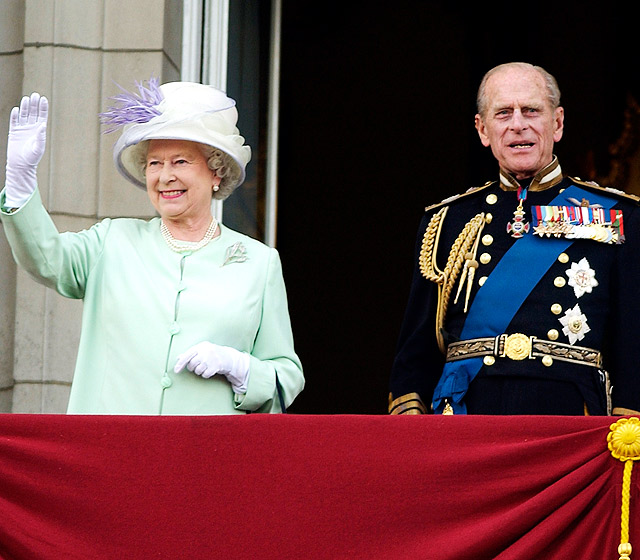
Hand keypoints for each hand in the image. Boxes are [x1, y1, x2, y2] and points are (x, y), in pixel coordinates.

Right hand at [5, 92, 48, 207]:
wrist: (21, 165)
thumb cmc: (32, 158)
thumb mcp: (38, 147)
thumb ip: (40, 136)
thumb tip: (42, 125)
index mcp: (39, 131)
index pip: (42, 116)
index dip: (43, 107)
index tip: (43, 99)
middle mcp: (31, 128)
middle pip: (32, 113)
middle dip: (34, 104)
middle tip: (35, 95)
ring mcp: (22, 129)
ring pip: (23, 115)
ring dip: (25, 107)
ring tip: (27, 98)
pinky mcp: (13, 132)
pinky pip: (14, 121)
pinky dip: (15, 115)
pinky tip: (17, 109)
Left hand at [174, 341, 249, 393]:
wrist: (228, 357)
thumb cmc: (211, 354)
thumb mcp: (201, 351)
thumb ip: (190, 354)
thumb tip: (178, 357)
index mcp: (201, 346)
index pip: (187, 355)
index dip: (180, 363)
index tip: (176, 370)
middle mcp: (206, 351)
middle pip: (192, 364)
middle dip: (193, 368)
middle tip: (198, 365)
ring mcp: (212, 358)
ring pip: (198, 370)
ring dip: (200, 371)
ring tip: (205, 367)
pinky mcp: (216, 366)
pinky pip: (205, 374)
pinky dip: (206, 374)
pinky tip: (210, 370)